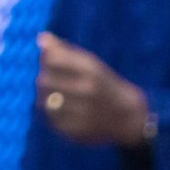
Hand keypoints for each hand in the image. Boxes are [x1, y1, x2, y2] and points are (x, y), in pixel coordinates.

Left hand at [35, 31, 149, 146]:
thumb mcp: (91, 64)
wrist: (128, 117)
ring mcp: (81, 113)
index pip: (53, 60)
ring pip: (44, 102)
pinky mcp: (76, 131)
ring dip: (45, 97)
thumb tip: (40, 37)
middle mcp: (86, 91)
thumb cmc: (105, 84)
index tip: (51, 62)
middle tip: (51, 80)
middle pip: (44, 81)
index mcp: (91, 70)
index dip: (46, 60)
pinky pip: (51, 120)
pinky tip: (63, 111)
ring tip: (56, 96)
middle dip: (44, 79)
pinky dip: (53, 114)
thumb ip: (65, 51)